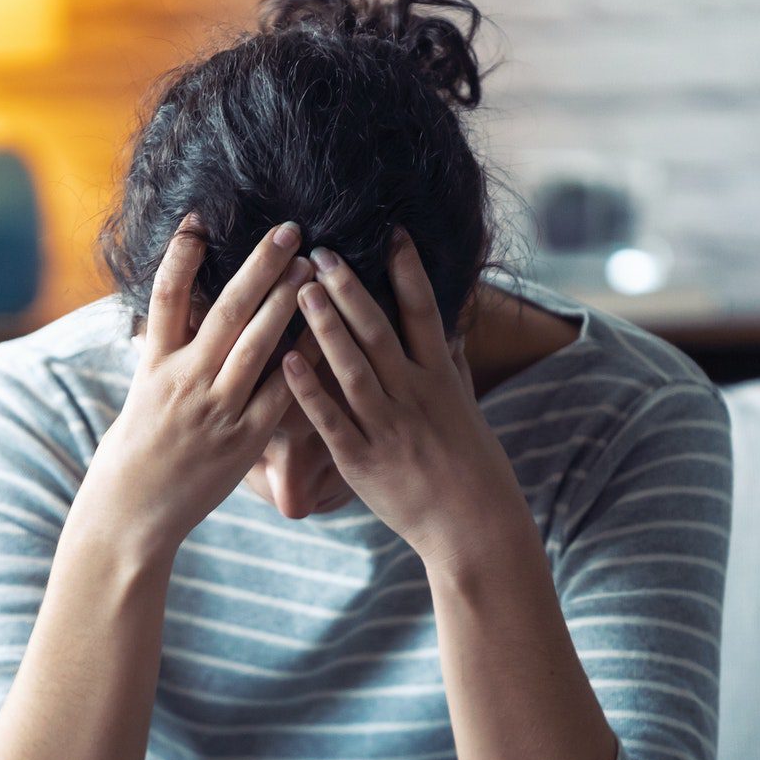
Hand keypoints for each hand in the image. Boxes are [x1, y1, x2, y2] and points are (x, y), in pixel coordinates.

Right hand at [85, 216, 313, 556]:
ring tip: (312, 268)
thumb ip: (160, 352)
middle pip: (227, 310)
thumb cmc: (137, 448)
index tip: (199, 220)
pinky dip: (302, 363)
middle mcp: (185, 380)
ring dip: (287, 302)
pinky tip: (324, 335)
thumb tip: (163, 315)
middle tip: (290, 231)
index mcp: (155, 363)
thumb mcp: (139, 391)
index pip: (166, 297)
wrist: (134, 511)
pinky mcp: (244, 439)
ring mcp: (217, 409)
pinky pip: (280, 393)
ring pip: (259, 344)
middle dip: (260, 266)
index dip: (182, 256)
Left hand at [282, 229, 528, 569]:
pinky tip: (286, 361)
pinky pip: (331, 421)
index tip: (391, 232)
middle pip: (379, 333)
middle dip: (350, 289)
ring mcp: (388, 429)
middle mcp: (415, 397)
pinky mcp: (363, 462)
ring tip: (301, 288)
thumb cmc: (472, 466)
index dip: (408, 271)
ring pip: (353, 369)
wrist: (474, 527)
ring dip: (325, 327)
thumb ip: (450, 365)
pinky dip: (309, 391)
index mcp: (440, 380)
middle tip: (322, 251)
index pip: (424, 313)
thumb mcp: (466, 407)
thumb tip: (448, 326)